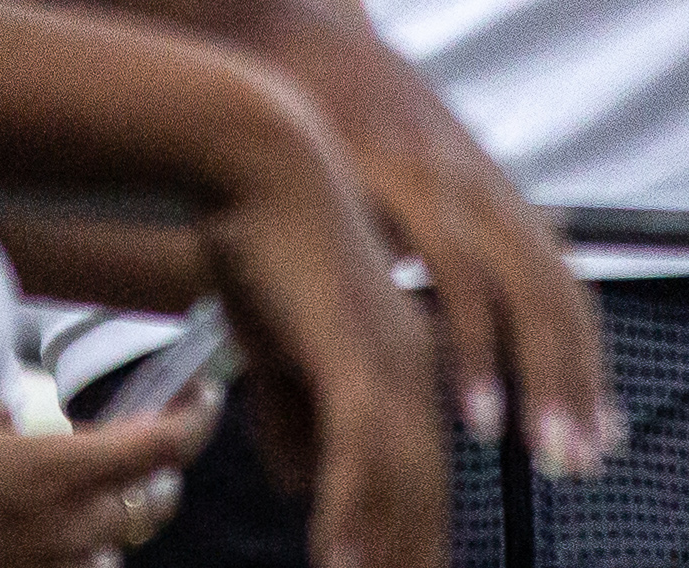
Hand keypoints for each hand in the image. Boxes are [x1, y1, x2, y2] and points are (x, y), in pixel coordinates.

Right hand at [0, 386, 217, 567]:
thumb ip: (1, 406)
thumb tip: (15, 422)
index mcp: (58, 469)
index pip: (160, 446)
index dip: (195, 417)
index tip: (204, 395)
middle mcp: (66, 527)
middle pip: (154, 503)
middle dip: (154, 471)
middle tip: (141, 442)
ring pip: (115, 548)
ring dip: (111, 521)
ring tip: (82, 498)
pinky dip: (75, 553)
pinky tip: (48, 533)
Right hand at [189, 106, 446, 567]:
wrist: (257, 161)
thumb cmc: (263, 246)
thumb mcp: (280, 347)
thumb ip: (296, 414)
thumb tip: (302, 483)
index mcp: (412, 354)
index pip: (430, 469)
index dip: (426, 534)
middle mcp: (418, 360)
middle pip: (431, 487)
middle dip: (421, 554)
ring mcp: (392, 355)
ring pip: (407, 477)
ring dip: (395, 548)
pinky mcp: (354, 348)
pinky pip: (364, 448)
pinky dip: (355, 509)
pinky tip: (342, 561)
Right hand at [275, 18, 611, 481]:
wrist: (275, 30)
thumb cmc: (318, 115)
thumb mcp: (389, 182)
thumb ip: (415, 251)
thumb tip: (437, 316)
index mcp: (483, 194)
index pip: (558, 288)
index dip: (584, 362)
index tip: (601, 433)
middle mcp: (482, 190)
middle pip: (556, 298)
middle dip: (576, 386)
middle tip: (586, 463)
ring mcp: (449, 186)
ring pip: (522, 296)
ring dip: (542, 382)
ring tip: (547, 456)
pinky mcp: (404, 189)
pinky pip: (455, 280)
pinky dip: (474, 350)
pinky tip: (478, 410)